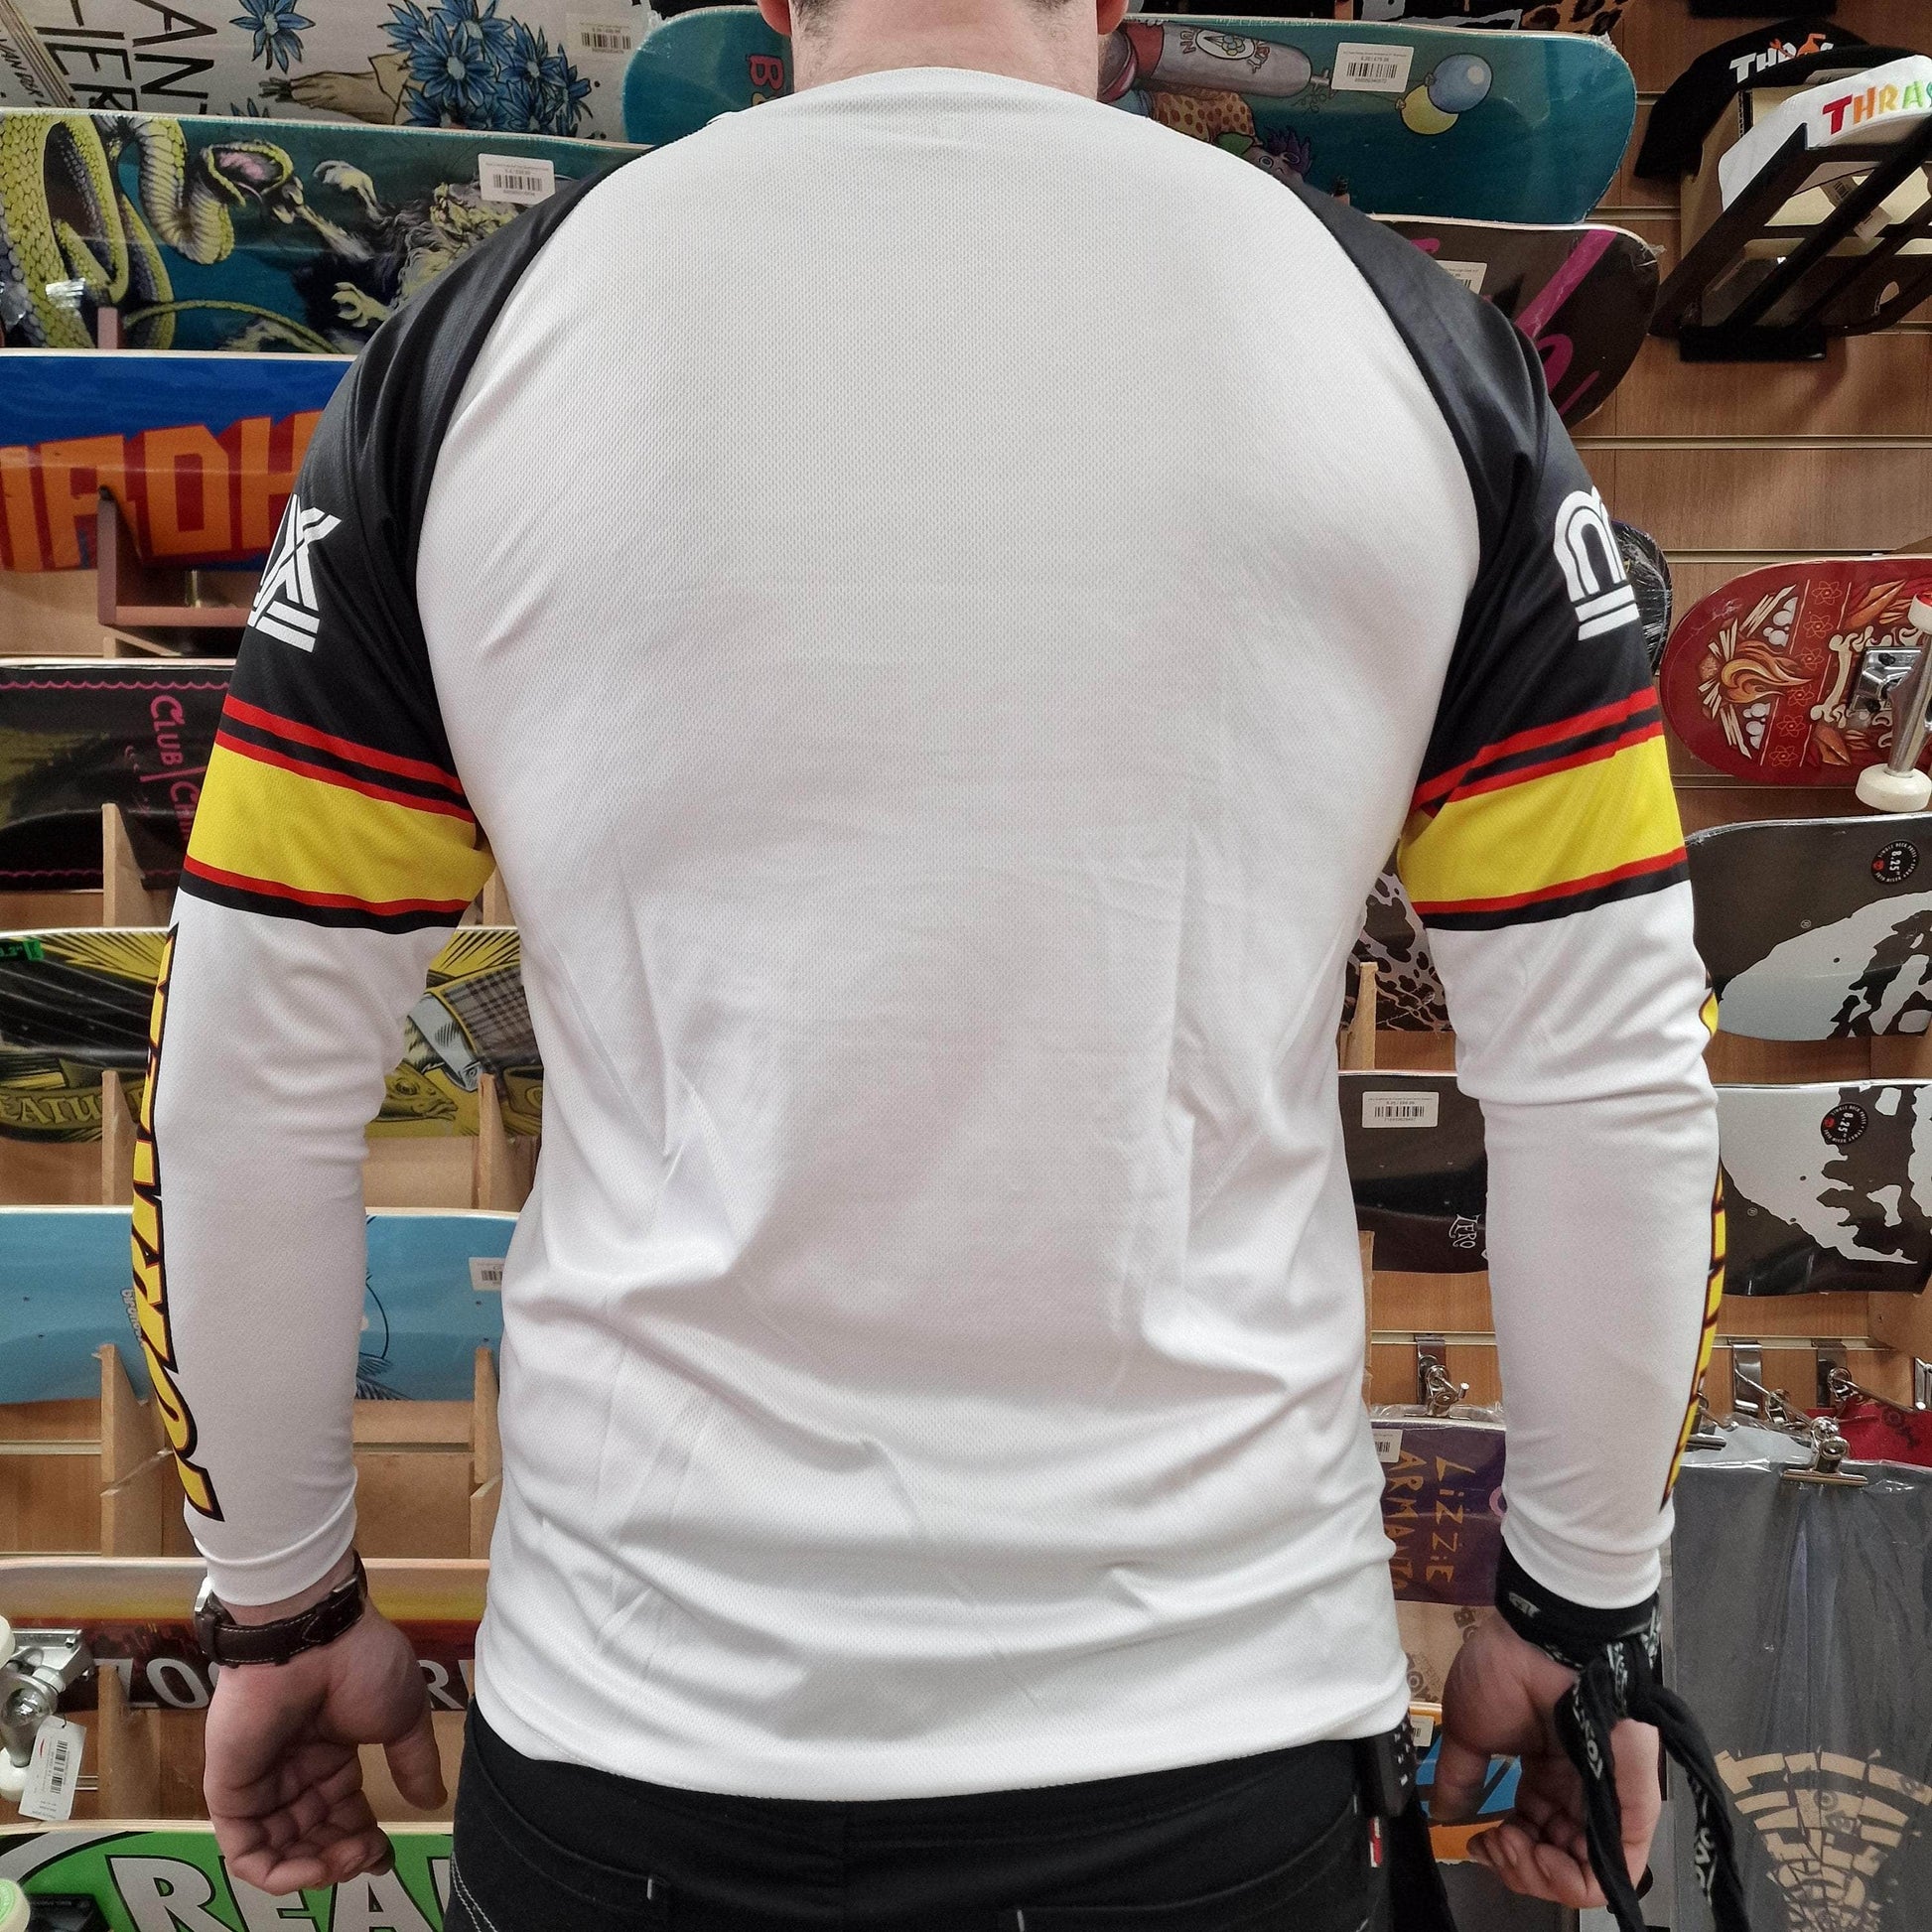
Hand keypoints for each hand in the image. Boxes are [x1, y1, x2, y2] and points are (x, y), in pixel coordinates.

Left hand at [203, 1592, 445, 1892]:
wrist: (312, 1639)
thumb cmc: (362, 1667)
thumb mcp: (404, 1716)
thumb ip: (414, 1762)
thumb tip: (432, 1800)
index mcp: (331, 1752)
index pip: (342, 1811)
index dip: (363, 1840)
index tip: (385, 1857)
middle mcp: (294, 1770)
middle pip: (313, 1836)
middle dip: (343, 1856)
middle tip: (368, 1856)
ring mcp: (260, 1782)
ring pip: (280, 1851)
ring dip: (315, 1868)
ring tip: (347, 1859)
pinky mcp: (230, 1792)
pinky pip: (247, 1851)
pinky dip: (278, 1873)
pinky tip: (314, 1867)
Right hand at [1433, 1610, 1659, 1910]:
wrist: (1538, 1640)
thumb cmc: (1505, 1672)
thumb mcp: (1469, 1731)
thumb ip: (1460, 1777)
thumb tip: (1444, 1814)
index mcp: (1546, 1774)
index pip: (1533, 1837)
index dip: (1504, 1851)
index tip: (1478, 1840)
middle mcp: (1579, 1790)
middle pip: (1559, 1862)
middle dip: (1519, 1867)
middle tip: (1493, 1845)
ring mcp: (1608, 1796)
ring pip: (1587, 1872)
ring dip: (1540, 1875)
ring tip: (1510, 1845)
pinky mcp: (1634, 1801)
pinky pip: (1620, 1864)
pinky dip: (1577, 1878)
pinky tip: (1539, 1856)